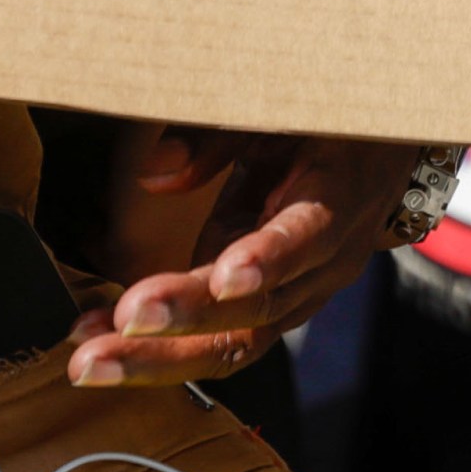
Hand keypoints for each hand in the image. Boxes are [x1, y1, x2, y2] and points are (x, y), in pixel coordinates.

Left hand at [63, 128, 424, 387]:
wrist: (382, 164)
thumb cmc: (323, 125)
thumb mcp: (281, 111)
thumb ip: (220, 140)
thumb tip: (154, 174)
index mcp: (335, 202)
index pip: (305, 238)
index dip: (267, 260)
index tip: (224, 278)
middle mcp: (321, 267)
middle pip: (256, 312)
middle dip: (184, 322)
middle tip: (121, 324)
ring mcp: (294, 300)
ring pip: (232, 346)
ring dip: (157, 359)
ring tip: (88, 360)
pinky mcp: (265, 314)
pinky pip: (215, 344)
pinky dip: (155, 350)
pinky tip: (97, 342)